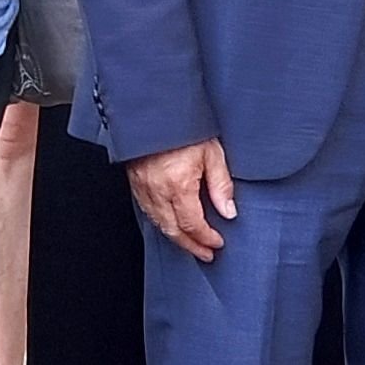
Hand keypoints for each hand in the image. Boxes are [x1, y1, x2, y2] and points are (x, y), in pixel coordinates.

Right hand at [128, 136, 234, 261]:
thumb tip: (228, 211)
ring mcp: (143, 188)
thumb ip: (221, 185)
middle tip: (205, 254)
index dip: (206, 238)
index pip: (193, 224)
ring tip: (191, 245)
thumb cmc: (183, 127)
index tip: (217, 243)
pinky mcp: (135, 184)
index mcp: (178, 185)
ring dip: (176, 238)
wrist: (154, 111)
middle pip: (173, 231)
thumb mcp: (212, 153)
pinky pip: (147, 212)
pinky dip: (161, 224)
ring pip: (158, 224)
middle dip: (191, 246)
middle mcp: (157, 191)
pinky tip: (171, 225)